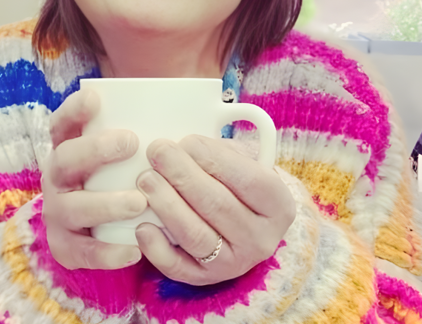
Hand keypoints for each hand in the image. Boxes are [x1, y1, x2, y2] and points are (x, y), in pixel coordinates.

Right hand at [42, 89, 146, 269]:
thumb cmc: (126, 179)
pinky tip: (135, 249)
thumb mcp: (129, 155)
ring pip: (72, 208)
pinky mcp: (66, 247)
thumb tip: (202, 112)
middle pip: (64, 159)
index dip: (74, 110)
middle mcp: (58, 178)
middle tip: (130, 142)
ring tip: (139, 202)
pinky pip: (83, 252)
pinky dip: (107, 253)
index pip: (62, 124)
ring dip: (104, 204)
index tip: (96, 98)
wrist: (104, 230)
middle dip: (94, 150)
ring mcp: (58, 213)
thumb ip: (148, 134)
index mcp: (69, 149)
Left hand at [135, 135, 294, 284]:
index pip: (248, 179)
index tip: (186, 141)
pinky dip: (157, 248)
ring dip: (167, 205)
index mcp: (278, 205)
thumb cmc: (237, 184)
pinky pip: (178, 267)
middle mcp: (261, 239)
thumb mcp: (244, 163)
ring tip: (146, 179)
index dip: (214, 158)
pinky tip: (142, 226)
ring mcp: (234, 263)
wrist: (243, 225)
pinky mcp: (205, 279)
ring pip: (196, 235)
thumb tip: (182, 144)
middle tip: (158, 152)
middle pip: (218, 205)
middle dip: (183, 175)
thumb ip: (221, 152)